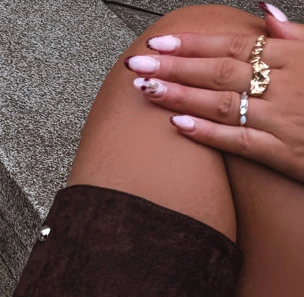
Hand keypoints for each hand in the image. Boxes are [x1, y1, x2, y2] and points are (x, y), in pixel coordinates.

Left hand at [125, 4, 303, 182]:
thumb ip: (292, 33)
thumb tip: (264, 11)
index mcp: (291, 57)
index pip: (232, 46)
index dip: (193, 43)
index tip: (159, 42)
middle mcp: (283, 85)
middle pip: (220, 72)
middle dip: (175, 67)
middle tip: (138, 65)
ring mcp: (281, 119)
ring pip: (223, 104)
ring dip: (181, 97)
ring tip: (147, 91)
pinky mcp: (282, 152)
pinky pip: (239, 141)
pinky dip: (208, 133)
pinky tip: (179, 128)